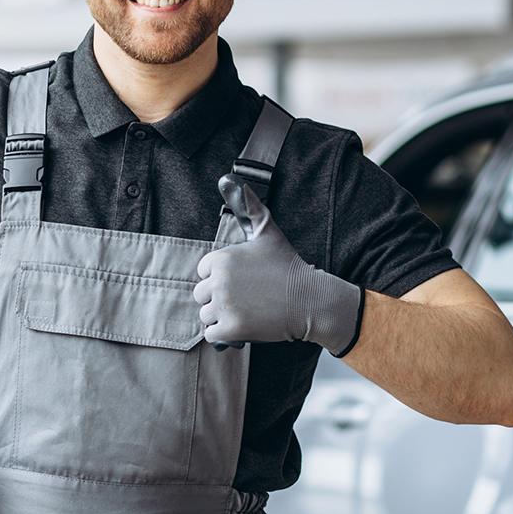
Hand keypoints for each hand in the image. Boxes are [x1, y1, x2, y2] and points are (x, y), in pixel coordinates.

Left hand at [194, 176, 362, 355]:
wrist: (310, 299)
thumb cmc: (288, 265)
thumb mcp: (267, 231)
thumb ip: (247, 206)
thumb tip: (229, 178)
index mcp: (221, 258)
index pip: (203, 272)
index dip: (222, 277)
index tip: (244, 280)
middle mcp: (219, 281)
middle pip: (201, 294)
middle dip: (219, 299)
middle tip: (246, 298)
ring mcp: (224, 306)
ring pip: (206, 315)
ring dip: (221, 317)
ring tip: (247, 311)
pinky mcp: (231, 329)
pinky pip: (211, 335)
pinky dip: (224, 335)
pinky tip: (243, 325)